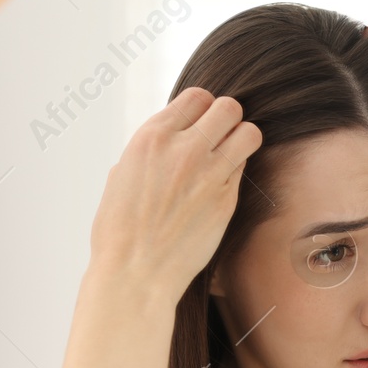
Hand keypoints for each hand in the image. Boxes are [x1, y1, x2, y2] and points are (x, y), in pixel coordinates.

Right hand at [89, 87, 262, 297]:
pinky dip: (237, 171)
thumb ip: (148, 152)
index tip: (199, 124)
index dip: (202, 108)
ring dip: (242, 140)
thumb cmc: (120, 230)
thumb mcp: (121, 176)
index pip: (197, 96)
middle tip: (218, 138)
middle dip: (226, 118)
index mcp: (151, 137)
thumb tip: (163, 143)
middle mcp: (183, 149)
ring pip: (248, 133)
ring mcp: (209, 173)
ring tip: (230, 155)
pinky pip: (244, 168)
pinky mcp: (227, 199)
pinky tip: (221, 185)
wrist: (136, 271)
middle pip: (228, 107)